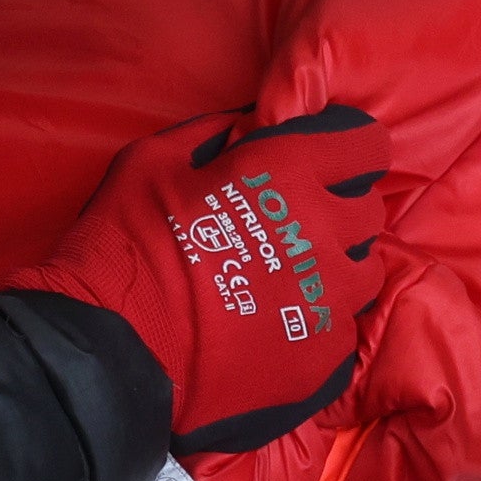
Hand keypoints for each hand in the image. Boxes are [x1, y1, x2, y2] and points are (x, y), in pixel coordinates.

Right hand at [2, 106, 403, 459]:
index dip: (347, 150)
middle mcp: (323, 233)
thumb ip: (213, 133)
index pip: (365, 146)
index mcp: (288, 174)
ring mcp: (329, 300)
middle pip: (368, 212)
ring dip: (336, 270)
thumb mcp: (152, 161)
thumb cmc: (125, 245)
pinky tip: (277, 326)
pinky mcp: (324, 356)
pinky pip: (344, 328)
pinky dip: (318, 324)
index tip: (327, 163)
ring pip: (364, 273)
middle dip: (338, 211)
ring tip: (289, 281)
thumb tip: (249, 124)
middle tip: (291, 226)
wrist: (112, 352)